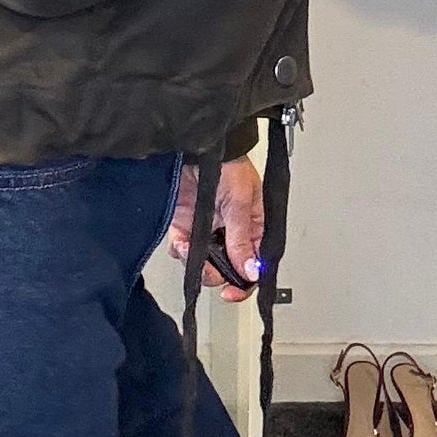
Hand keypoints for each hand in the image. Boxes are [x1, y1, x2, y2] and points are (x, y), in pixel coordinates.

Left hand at [166, 155, 263, 302]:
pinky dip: (181, 252)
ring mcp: (208, 230)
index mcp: (253, 226)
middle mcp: (231, 231)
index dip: (246, 281)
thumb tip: (251, 271)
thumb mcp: (240, 201)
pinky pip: (184, 251)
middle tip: (211, 269)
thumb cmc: (227, 163)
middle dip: (219, 274)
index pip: (255, 263)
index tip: (234, 291)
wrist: (194, 145)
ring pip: (205, 264)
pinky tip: (182, 243)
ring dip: (197, 264)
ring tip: (193, 250)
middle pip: (229, 269)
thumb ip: (242, 238)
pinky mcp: (186, 226)